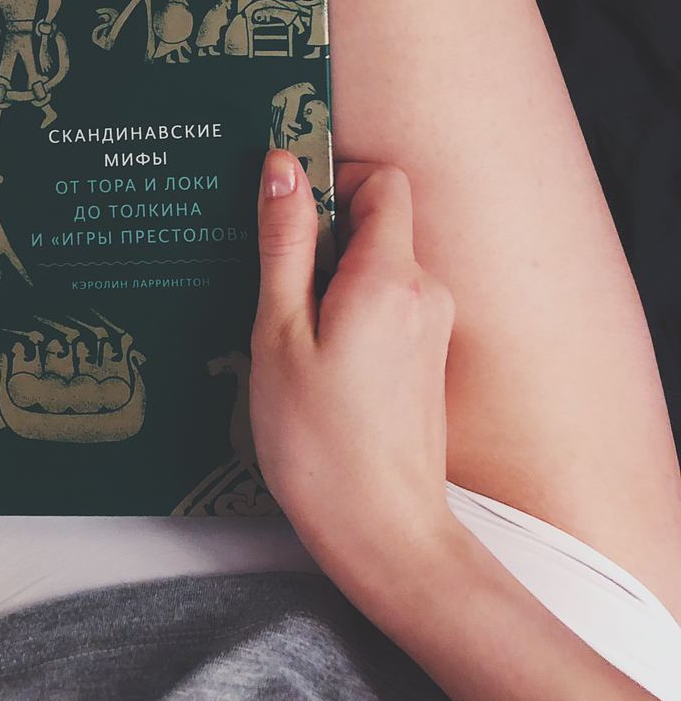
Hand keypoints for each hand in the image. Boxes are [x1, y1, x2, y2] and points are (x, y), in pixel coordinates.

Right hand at [250, 149, 455, 584]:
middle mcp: (424, 291)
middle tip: (268, 281)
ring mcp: (431, 326)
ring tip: (282, 331)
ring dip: (329, 279)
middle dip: (322, 235)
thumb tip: (283, 166)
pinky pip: (385, 303)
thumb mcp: (279, 333)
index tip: (287, 211)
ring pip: (378, 266)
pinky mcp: (426, 358)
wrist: (384, 534)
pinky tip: (310, 360)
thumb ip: (285, 244)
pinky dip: (347, 311)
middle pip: (378, 222)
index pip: (382, 180)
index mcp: (389, 276)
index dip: (336, 180)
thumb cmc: (319, 441)